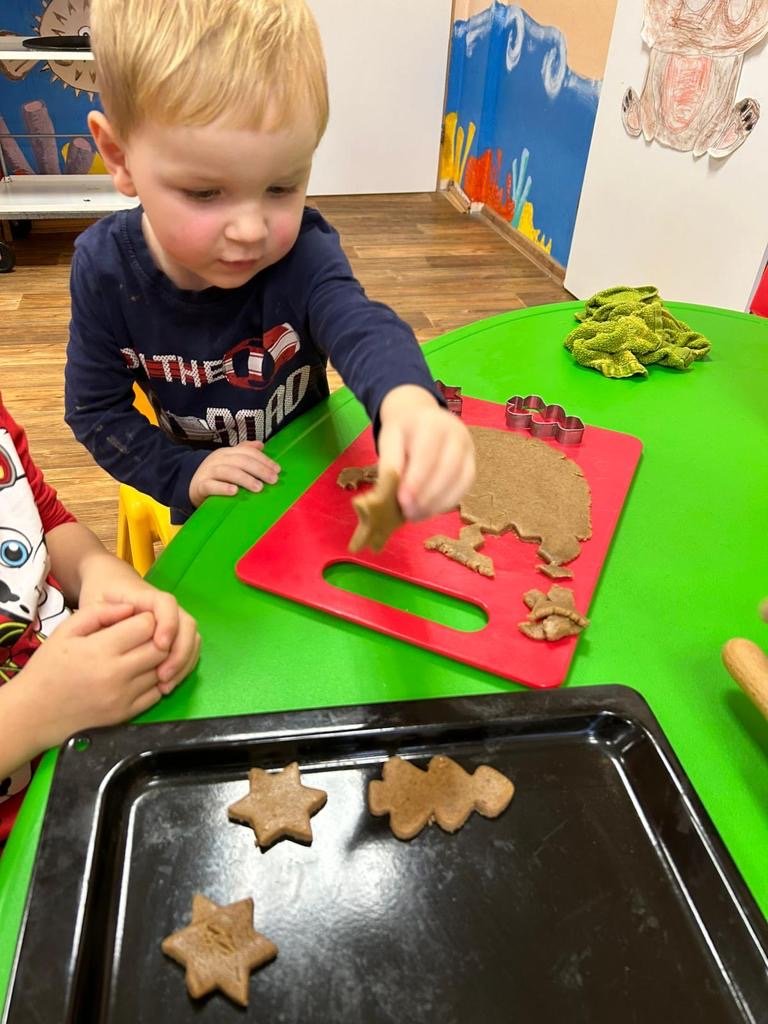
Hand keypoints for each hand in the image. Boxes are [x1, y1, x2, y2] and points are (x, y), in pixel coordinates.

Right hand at [17, 604, 172, 751]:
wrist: (32, 714)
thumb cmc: (47, 667)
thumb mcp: (65, 631)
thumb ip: (99, 613)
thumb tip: (131, 608)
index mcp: (100, 649)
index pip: (147, 626)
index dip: (145, 618)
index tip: (136, 620)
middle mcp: (116, 674)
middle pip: (160, 647)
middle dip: (156, 637)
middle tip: (142, 637)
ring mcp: (123, 697)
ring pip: (161, 670)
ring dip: (156, 660)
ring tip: (139, 655)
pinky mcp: (126, 715)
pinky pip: (156, 693)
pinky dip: (154, 681)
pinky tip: (138, 675)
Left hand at [78, 554, 200, 693]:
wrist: (109, 583)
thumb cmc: (99, 594)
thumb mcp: (93, 602)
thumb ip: (101, 615)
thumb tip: (121, 632)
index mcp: (146, 596)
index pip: (166, 604)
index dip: (168, 624)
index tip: (160, 646)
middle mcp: (165, 607)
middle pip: (187, 624)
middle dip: (180, 653)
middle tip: (163, 678)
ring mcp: (172, 620)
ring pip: (192, 638)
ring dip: (184, 663)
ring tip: (165, 686)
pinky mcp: (174, 633)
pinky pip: (188, 648)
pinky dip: (183, 666)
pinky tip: (167, 683)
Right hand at [189, 441, 280, 507]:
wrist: (190, 485)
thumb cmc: (216, 475)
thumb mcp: (229, 462)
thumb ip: (244, 452)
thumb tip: (261, 445)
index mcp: (227, 452)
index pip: (247, 452)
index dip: (263, 460)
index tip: (277, 470)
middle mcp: (218, 459)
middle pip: (240, 461)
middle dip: (259, 469)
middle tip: (273, 480)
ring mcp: (208, 472)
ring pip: (228, 472)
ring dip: (245, 479)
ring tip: (259, 487)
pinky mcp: (201, 486)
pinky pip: (211, 485)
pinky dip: (223, 488)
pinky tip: (235, 492)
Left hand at [377, 385, 474, 519]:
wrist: (421, 418)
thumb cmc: (403, 432)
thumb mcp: (389, 440)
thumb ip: (389, 464)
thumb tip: (389, 492)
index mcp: (432, 423)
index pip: (427, 453)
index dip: (416, 480)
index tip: (402, 501)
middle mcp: (456, 433)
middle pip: (447, 469)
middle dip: (427, 496)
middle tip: (408, 513)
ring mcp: (468, 450)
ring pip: (459, 481)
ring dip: (437, 503)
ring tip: (416, 515)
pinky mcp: (472, 465)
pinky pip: (464, 488)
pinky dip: (447, 503)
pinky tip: (429, 510)